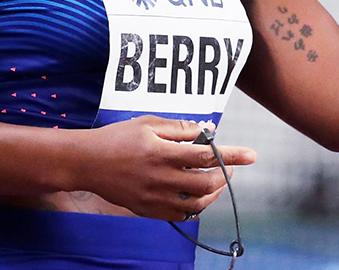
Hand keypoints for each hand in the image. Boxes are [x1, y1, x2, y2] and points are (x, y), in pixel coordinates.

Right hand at [76, 115, 255, 220]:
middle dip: (225, 175)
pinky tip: (197, 194)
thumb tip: (207, 131)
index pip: (206, 155)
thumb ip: (179, 128)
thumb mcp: (148, 122)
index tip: (251, 155)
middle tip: (230, 167)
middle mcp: (160, 178)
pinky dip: (195, 206)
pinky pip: (180, 215)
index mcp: (161, 152)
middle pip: (206, 182)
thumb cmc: (118, 137)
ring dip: (214, 192)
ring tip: (218, 181)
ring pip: (196, 203)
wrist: (86, 162)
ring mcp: (154, 197)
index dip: (232, 154)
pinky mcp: (147, 210)